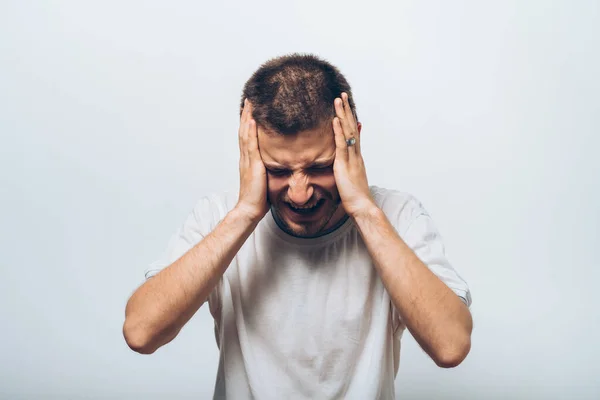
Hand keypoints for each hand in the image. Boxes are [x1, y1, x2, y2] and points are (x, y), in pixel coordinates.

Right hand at [235, 99, 268, 221]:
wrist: (250, 209)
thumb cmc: (259, 197)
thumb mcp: (265, 177)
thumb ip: (269, 167)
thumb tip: (278, 161)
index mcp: (249, 159)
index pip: (248, 135)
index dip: (249, 121)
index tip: (252, 108)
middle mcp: (246, 157)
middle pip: (244, 130)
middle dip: (247, 114)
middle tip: (249, 98)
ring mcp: (247, 160)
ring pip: (245, 134)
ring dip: (247, 117)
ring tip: (250, 103)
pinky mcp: (252, 165)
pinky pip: (250, 146)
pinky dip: (250, 132)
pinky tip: (252, 121)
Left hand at [332, 93, 376, 217]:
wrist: (363, 206)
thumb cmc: (356, 196)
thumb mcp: (351, 178)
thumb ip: (349, 167)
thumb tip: (345, 162)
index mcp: (356, 157)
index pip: (353, 133)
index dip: (349, 118)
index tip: (346, 105)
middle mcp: (356, 154)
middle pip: (351, 128)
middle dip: (347, 110)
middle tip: (342, 94)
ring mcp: (352, 158)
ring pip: (347, 132)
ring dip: (342, 115)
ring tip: (338, 100)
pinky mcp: (345, 165)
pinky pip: (342, 145)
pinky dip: (338, 132)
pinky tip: (335, 120)